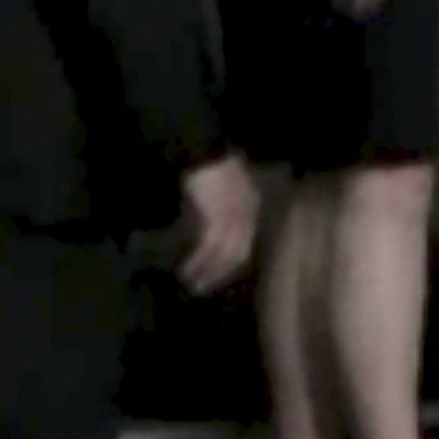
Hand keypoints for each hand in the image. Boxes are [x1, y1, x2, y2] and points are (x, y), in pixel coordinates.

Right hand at [176, 154, 257, 294]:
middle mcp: (247, 217)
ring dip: (208, 273)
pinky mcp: (216, 220)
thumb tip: (213, 223)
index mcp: (251, 207)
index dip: (232, 262)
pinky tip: (187, 271)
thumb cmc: (214, 162)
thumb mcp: (227, 183)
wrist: (208, 150)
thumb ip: (226, 203)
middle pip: (238, 254)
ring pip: (224, 256)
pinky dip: (198, 262)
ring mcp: (233, 220)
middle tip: (205, 288)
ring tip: (194, 285)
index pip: (245, 242)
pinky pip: (208, 249)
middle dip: (221, 274)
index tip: (218, 275)